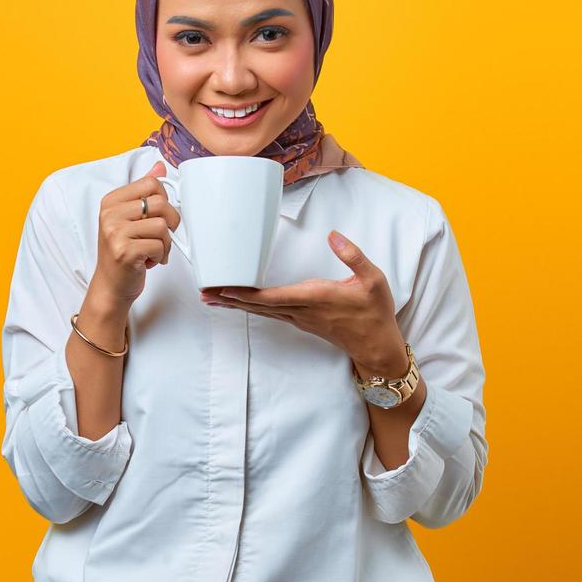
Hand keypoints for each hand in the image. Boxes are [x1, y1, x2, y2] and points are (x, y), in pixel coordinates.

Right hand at [86, 160, 181, 310]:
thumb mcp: (130, 218)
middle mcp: (110, 214)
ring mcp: (115, 233)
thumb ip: (144, 192)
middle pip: (160, 203)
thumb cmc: (123, 252)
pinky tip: (147, 261)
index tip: (158, 215)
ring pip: (162, 226)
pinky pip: (159, 246)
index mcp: (111, 201)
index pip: (151, 183)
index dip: (164, 200)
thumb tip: (160, 166)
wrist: (111, 285)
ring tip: (151, 251)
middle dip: (169, 223)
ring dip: (165, 244)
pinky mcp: (124, 251)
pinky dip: (160, 256)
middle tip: (160, 236)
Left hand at [201, 230, 406, 373]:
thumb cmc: (375, 312)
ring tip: (212, 298)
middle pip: (259, 305)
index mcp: (316, 298)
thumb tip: (333, 235)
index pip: (274, 296)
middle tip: (205, 293)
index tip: (225, 289)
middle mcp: (302, 310)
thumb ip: (353, 256)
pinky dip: (251, 308)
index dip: (247, 293)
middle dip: (231, 299)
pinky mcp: (302, 321)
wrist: (377, 346)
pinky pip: (270, 313)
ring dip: (236, 305)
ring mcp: (300, 318)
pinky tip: (240, 304)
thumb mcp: (373, 279)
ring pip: (262, 311)